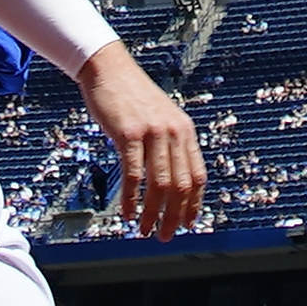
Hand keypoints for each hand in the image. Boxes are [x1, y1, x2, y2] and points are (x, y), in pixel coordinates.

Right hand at [78, 43, 205, 238]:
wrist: (109, 69)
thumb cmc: (132, 97)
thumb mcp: (161, 118)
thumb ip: (169, 144)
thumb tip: (171, 179)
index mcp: (185, 130)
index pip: (197, 176)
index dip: (194, 204)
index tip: (188, 224)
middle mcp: (174, 132)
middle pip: (181, 186)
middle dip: (174, 217)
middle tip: (165, 236)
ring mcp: (152, 132)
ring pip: (159, 184)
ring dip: (153, 214)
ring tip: (145, 230)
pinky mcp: (129, 133)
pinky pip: (133, 174)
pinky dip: (131, 199)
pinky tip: (127, 213)